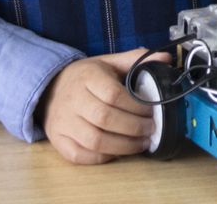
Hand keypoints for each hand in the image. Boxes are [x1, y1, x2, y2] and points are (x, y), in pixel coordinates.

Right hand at [38, 48, 168, 164]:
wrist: (50, 88)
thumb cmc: (87, 76)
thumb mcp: (110, 61)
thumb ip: (136, 59)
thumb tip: (166, 58)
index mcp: (88, 77)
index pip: (113, 95)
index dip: (136, 106)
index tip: (152, 110)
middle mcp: (73, 101)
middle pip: (105, 119)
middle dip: (133, 127)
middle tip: (152, 129)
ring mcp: (63, 123)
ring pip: (93, 141)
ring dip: (122, 146)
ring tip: (142, 143)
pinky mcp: (57, 140)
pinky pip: (79, 155)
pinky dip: (102, 157)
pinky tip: (119, 151)